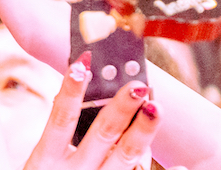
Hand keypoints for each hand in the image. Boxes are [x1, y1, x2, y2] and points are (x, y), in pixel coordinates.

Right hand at [24, 56, 167, 169]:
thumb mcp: (37, 168)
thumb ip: (56, 140)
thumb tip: (70, 99)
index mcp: (46, 162)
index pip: (60, 118)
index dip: (72, 90)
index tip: (83, 62)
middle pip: (100, 134)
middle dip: (120, 107)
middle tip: (137, 83)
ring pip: (124, 157)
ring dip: (142, 132)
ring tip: (156, 106)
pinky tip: (183, 168)